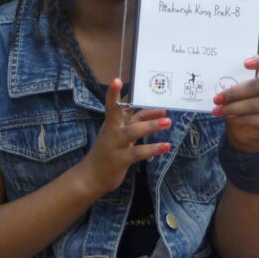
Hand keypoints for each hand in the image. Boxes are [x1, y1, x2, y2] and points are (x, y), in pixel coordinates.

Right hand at [81, 79, 171, 196]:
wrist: (91, 177)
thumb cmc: (108, 152)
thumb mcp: (118, 134)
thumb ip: (135, 123)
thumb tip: (157, 113)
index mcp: (111, 124)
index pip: (114, 106)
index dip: (114, 94)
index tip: (116, 80)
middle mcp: (112, 131)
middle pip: (123, 116)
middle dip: (143, 111)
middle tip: (164, 110)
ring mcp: (114, 145)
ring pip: (132, 133)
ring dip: (150, 127)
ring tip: (167, 123)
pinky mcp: (119, 160)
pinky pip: (137, 153)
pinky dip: (151, 149)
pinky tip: (165, 146)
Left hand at [213, 53, 258, 152]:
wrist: (253, 122)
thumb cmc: (246, 96)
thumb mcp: (242, 84)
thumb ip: (236, 78)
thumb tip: (215, 79)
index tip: (245, 63)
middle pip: (257, 87)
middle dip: (234, 93)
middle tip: (216, 99)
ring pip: (254, 105)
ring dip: (232, 108)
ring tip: (217, 110)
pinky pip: (255, 119)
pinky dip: (239, 119)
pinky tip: (229, 118)